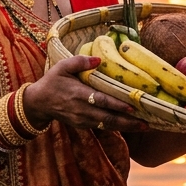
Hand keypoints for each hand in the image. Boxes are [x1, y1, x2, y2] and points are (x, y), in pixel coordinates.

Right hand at [23, 55, 148, 133]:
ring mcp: (83, 120)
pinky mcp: (83, 125)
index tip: (133, 107)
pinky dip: (116, 126)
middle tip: (147, 123)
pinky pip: (103, 127)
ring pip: (107, 125)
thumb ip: (80, 61)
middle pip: (108, 119)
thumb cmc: (52, 82)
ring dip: (126, 127)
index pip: (101, 101)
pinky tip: (129, 125)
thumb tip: (99, 58)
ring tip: (144, 126)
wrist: (38, 103)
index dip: (117, 105)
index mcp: (78, 94)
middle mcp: (82, 110)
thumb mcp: (62, 66)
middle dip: (128, 122)